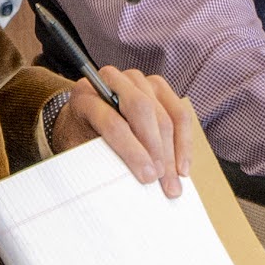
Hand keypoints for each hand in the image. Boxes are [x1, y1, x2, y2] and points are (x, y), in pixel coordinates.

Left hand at [47, 63, 194, 192]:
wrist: (87, 121)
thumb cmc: (83, 139)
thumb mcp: (79, 149)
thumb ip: (98, 157)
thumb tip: (128, 183)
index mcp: (85, 95)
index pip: (113, 121)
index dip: (132, 151)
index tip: (147, 177)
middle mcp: (112, 80)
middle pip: (141, 110)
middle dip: (156, 149)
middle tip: (162, 180)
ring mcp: (138, 81)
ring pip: (164, 114)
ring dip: (173, 152)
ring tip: (174, 183)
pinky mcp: (158, 87)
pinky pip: (179, 114)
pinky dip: (184, 142)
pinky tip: (183, 167)